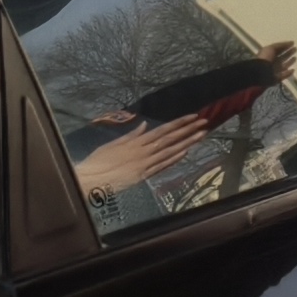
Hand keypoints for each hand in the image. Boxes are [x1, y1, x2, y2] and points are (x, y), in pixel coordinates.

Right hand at [72, 111, 212, 194]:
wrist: (91, 179)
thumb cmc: (99, 161)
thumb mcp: (114, 144)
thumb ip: (131, 135)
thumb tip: (143, 125)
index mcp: (136, 142)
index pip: (163, 129)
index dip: (179, 122)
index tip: (193, 116)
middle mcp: (143, 151)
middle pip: (170, 139)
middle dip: (189, 130)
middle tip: (205, 123)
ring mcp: (145, 164)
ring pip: (170, 151)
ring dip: (187, 143)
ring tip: (202, 136)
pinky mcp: (143, 176)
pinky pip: (162, 166)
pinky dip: (174, 159)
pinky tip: (186, 153)